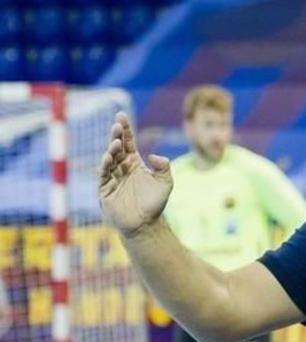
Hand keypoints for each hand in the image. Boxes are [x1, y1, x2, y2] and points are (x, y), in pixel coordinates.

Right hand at [98, 112, 172, 236]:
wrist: (146, 225)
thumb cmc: (155, 205)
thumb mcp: (166, 183)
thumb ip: (164, 167)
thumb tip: (153, 155)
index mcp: (135, 164)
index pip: (128, 143)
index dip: (125, 130)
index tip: (122, 116)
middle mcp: (122, 168)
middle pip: (117, 148)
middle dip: (117, 135)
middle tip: (117, 125)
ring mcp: (112, 178)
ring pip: (109, 159)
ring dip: (112, 149)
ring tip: (117, 141)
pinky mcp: (105, 190)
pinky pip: (103, 175)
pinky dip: (105, 165)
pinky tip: (109, 157)